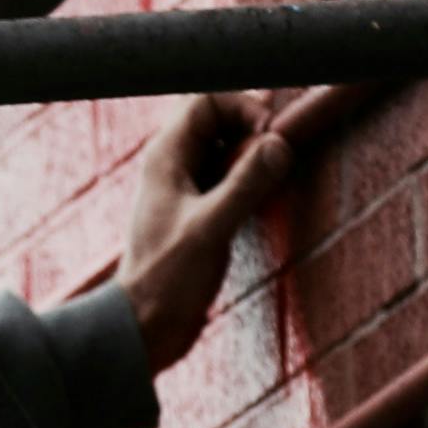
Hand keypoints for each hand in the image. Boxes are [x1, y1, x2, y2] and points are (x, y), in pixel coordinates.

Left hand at [98, 92, 294, 374]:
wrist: (148, 326)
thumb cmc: (168, 279)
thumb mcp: (212, 228)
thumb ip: (246, 184)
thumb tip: (278, 144)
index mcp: (166, 156)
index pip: (206, 101)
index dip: (242, 106)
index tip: (269, 134)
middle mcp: (174, 164)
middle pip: (219, 118)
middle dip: (252, 129)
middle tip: (276, 155)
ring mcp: (188, 186)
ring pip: (228, 148)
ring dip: (254, 156)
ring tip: (271, 178)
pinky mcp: (201, 210)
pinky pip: (231, 176)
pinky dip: (251, 179)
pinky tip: (264, 199)